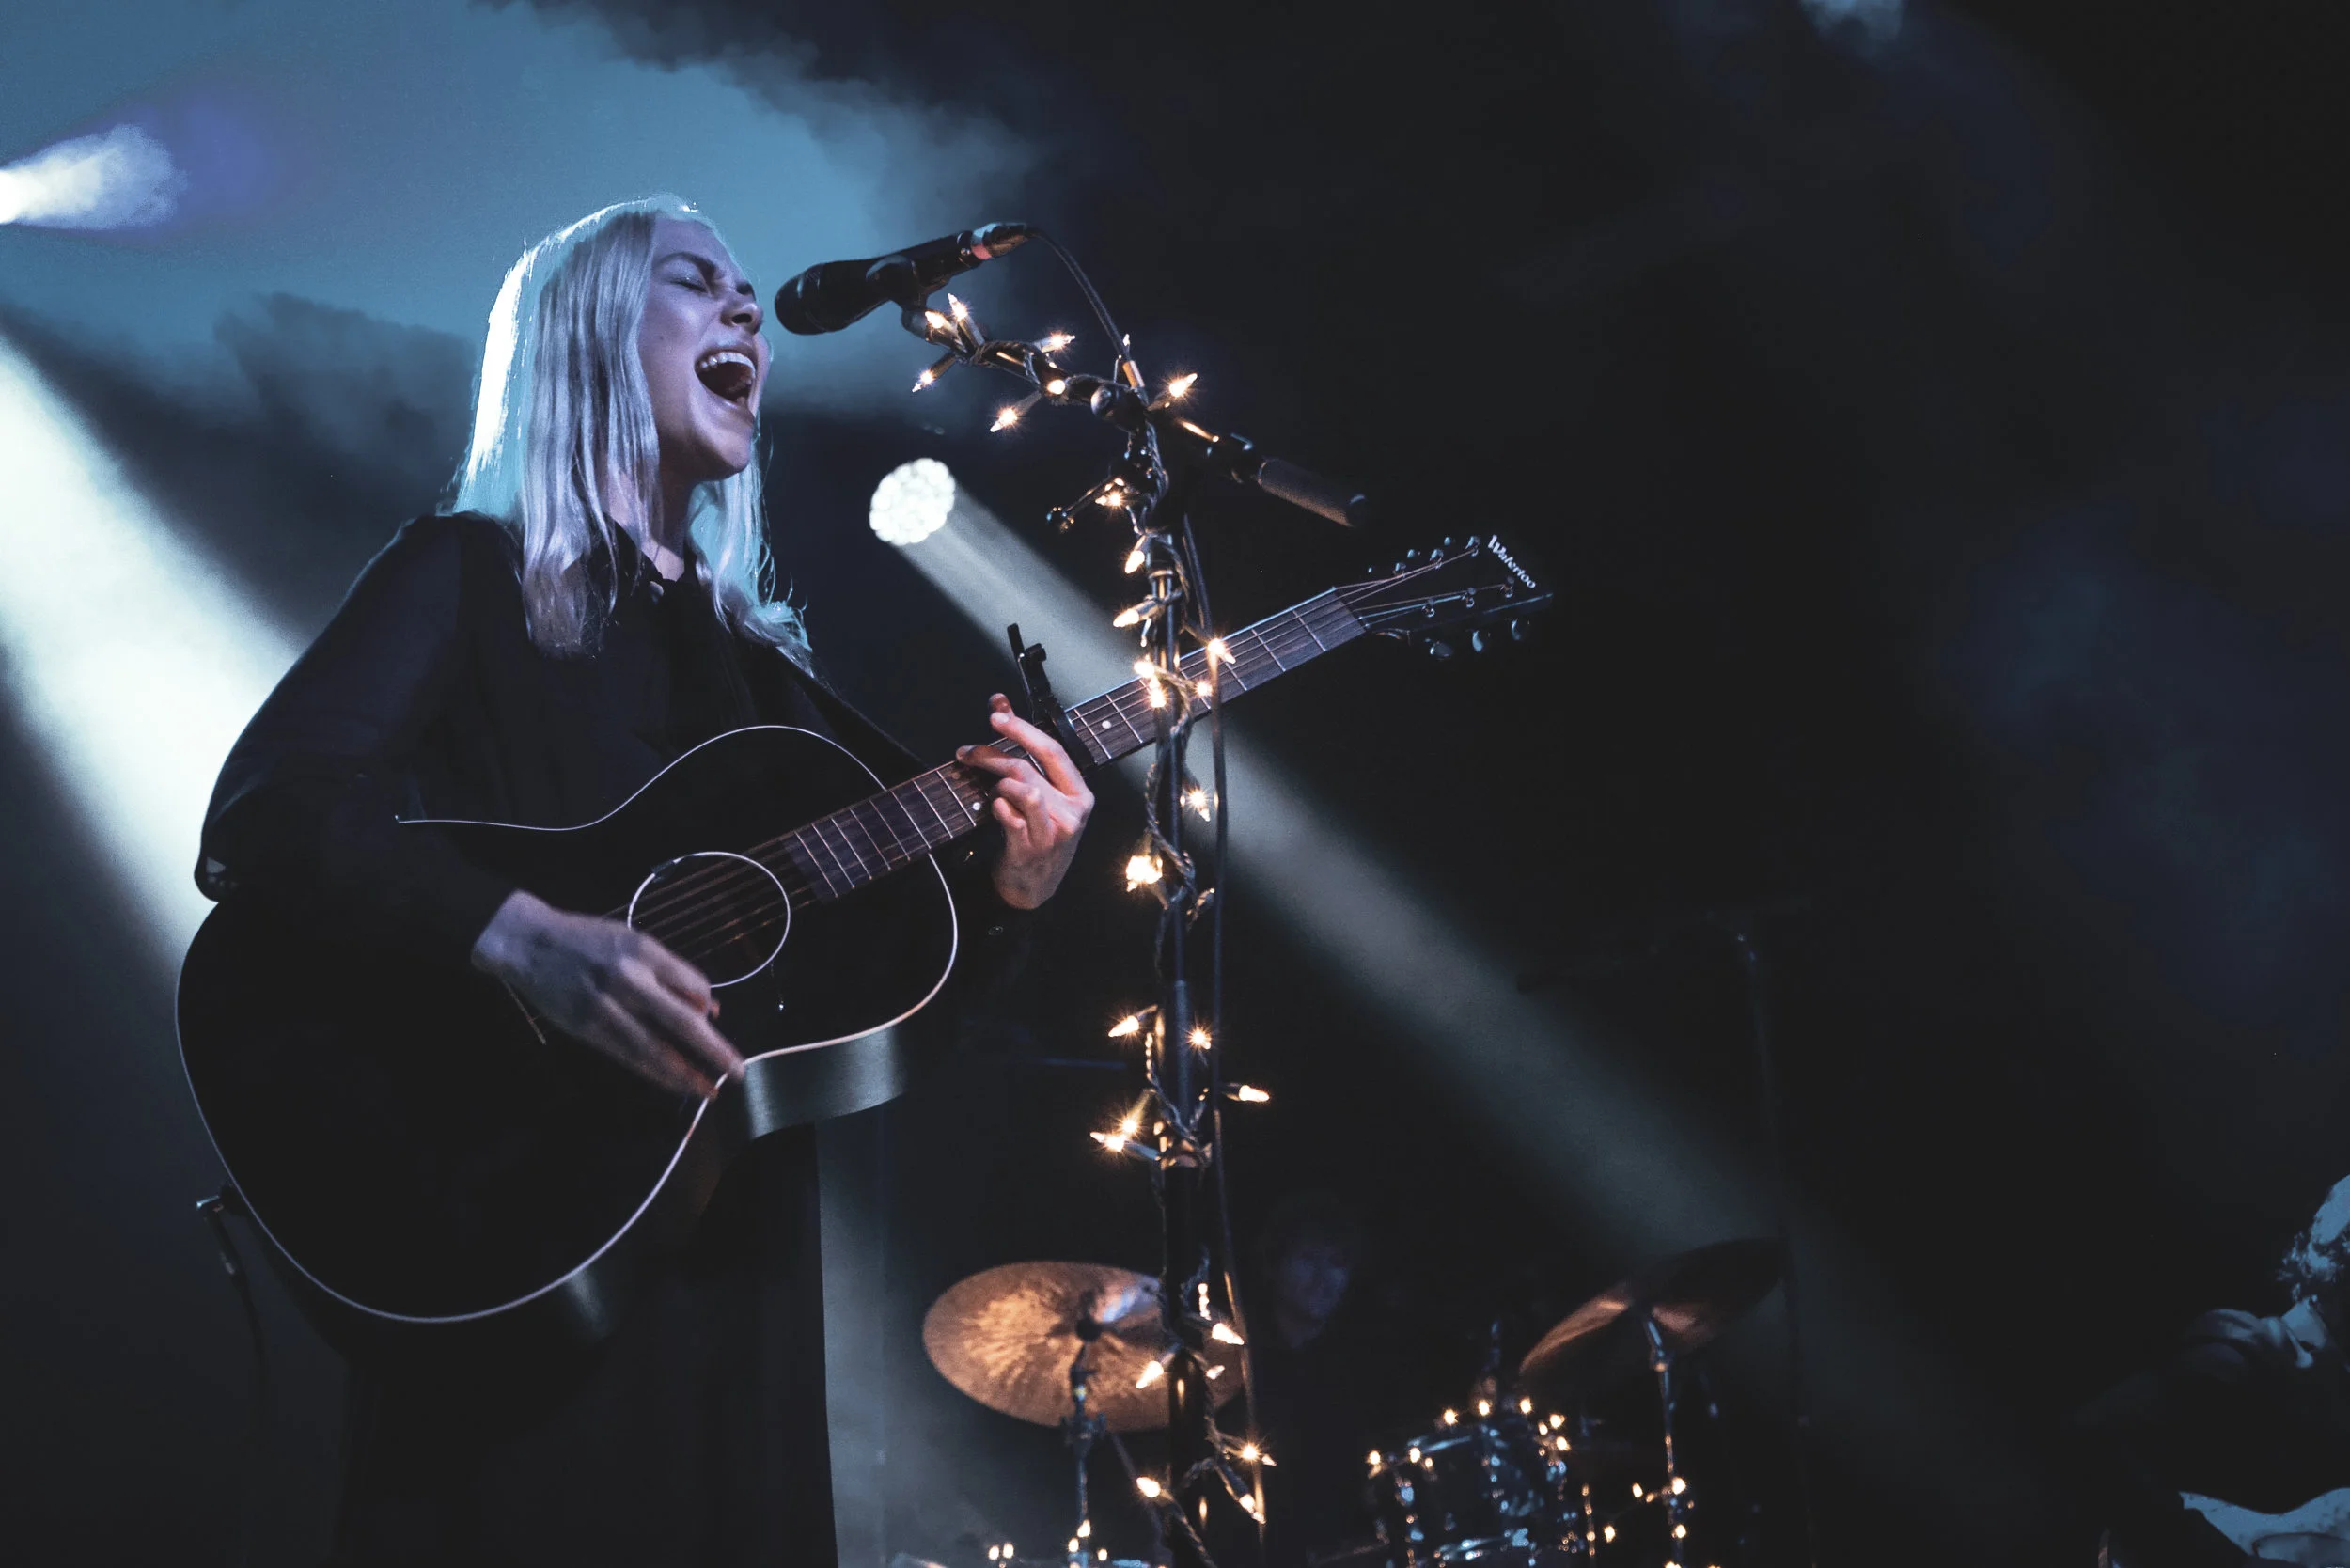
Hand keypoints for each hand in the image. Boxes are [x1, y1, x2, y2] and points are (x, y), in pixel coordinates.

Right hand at [470, 890, 744, 1098]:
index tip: (716, 1021)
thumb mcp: (633, 941)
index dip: (709, 1006)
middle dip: (714, 1050)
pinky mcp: (586, 1028)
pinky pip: (628, 1056)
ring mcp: (605, 1007)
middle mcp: (628, 979)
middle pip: (681, 1022)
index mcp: (644, 951)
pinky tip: (675, 1084)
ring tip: (711, 1090)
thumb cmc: (589, 940)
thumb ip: (671, 971)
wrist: (530, 944)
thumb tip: (710, 1008)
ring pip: (655, 1049)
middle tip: (739, 1072)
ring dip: (686, 1074)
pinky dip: (655, 1073)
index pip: (693, 984)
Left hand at [958, 693, 1094, 909]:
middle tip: (968, 751)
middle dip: (995, 753)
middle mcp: (1073, 811)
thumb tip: (1000, 702)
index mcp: (1079, 793)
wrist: (1034, 887)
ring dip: (997, 784)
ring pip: (1023, 790)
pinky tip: (994, 809)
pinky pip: (1010, 817)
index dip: (1022, 729)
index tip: (995, 715)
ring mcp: (1054, 832)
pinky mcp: (1032, 848)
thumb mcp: (1042, 794)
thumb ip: (1023, 748)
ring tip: (989, 789)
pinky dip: (997, 807)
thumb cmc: (1038, 834)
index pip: (1053, 750)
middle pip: (1030, 768)